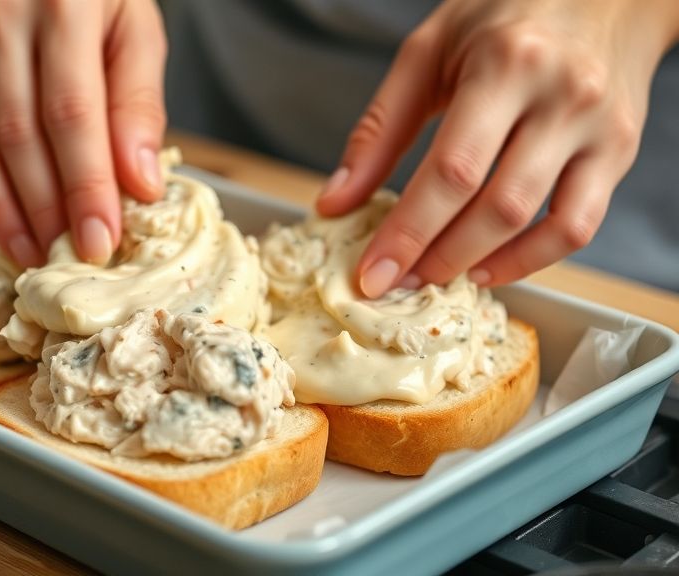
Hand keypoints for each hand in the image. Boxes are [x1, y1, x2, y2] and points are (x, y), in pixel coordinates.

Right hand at [0, 0, 166, 266]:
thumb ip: (139, 103)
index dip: (85, 187)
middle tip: (67, 257)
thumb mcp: (135, 26)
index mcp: (62, 7)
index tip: (100, 241)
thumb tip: (140, 185)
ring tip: (28, 251)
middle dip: (45, 210)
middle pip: (17, 136)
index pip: (72, 116)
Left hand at [316, 0, 678, 297]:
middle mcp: (562, 96)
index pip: (451, 170)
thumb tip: (335, 202)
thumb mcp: (428, 52)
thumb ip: (379, 129)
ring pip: (541, 223)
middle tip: (395, 283)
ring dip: (479, 263)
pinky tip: (486, 266)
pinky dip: (532, 259)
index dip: (407, 232)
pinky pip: (580, 226)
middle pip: (496, 205)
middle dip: (436, 257)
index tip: (371, 274)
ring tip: (433, 276)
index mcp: (505, 64)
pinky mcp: (618, 152)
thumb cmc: (505, 15)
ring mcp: (599, 128)